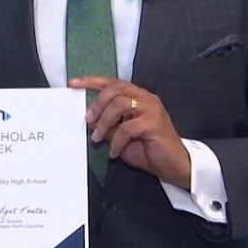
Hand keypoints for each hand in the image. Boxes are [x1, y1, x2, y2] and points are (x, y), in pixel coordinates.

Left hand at [69, 76, 191, 188]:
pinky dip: (116, 141)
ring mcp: (152, 109)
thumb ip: (108, 124)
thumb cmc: (148, 149)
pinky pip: (127, 128)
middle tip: (88, 121)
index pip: (113, 82)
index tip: (73, 83)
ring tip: (98, 139)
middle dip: (97, 105)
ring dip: (104, 123)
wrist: (174, 165)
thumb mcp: (121, 135)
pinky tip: (114, 152)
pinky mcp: (154, 123)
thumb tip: (89, 118)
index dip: (92, 81)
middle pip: (115, 90)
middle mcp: (146, 98)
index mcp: (138, 97)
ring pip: (120, 105)